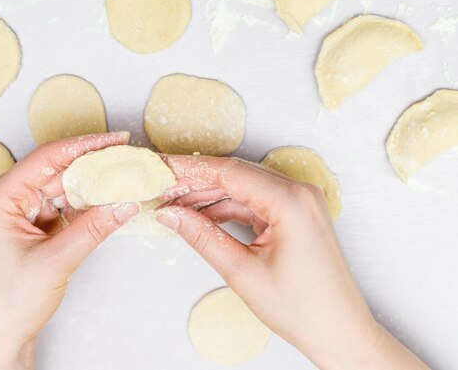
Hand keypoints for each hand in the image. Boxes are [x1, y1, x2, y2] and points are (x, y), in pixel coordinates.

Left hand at [0, 133, 138, 369]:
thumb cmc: (6, 302)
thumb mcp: (56, 261)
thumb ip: (94, 228)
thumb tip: (125, 202)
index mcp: (3, 196)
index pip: (49, 158)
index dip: (86, 145)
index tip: (117, 140)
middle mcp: (12, 198)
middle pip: (60, 171)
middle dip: (95, 166)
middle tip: (129, 160)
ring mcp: (25, 213)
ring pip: (66, 189)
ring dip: (95, 187)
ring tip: (126, 181)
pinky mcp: (37, 228)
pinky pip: (67, 208)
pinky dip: (89, 206)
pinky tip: (110, 202)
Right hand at [156, 155, 428, 369]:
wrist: (339, 332)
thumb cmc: (302, 308)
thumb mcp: (242, 272)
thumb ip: (202, 237)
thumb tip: (170, 214)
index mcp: (290, 201)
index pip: (229, 172)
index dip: (190, 169)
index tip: (160, 168)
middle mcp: (299, 193)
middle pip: (236, 175)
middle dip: (195, 182)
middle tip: (161, 189)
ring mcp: (299, 203)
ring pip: (243, 188)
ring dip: (209, 195)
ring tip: (175, 204)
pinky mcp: (295, 216)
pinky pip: (254, 202)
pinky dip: (227, 207)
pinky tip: (201, 215)